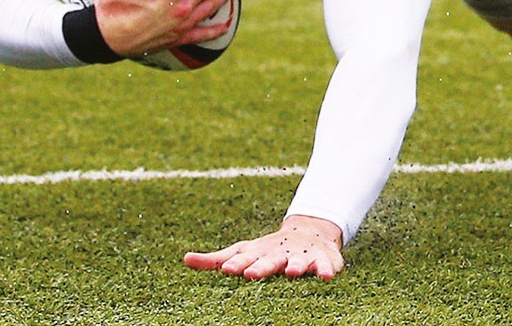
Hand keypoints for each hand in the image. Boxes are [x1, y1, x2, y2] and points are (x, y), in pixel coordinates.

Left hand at [183, 215, 344, 280]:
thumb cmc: (267, 250)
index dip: (236, 264)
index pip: (245, 259)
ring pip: (297, 263)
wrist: (308, 235)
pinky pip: (325, 265)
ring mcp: (300, 256)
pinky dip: (327, 269)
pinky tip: (327, 276)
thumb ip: (214, 259)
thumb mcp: (242, 253)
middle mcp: (278, 254)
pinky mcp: (322, 260)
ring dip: (295, 267)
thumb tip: (184, 259)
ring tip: (292, 272)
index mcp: (258, 254)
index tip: (227, 269)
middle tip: (251, 274)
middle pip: (269, 261)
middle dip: (261, 267)